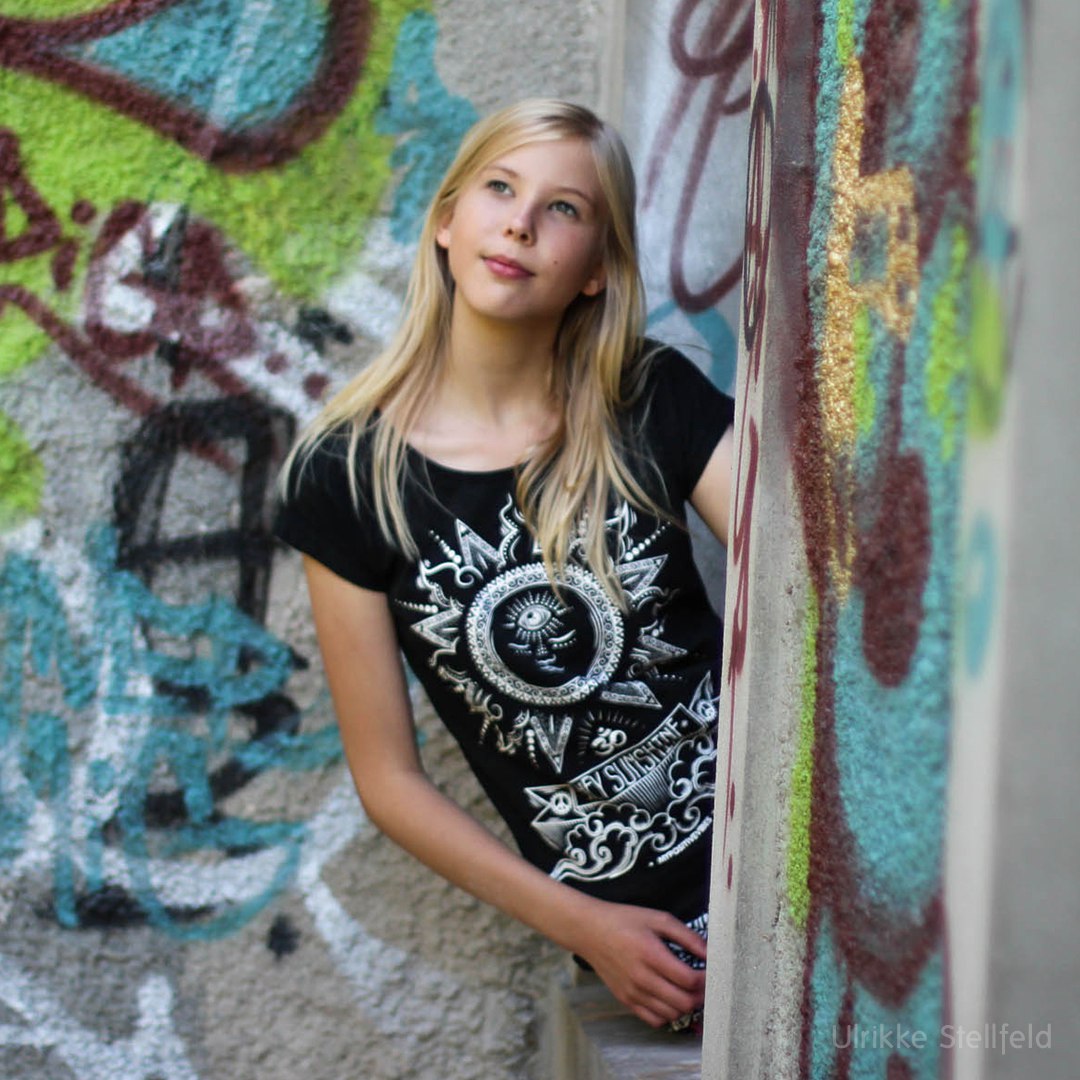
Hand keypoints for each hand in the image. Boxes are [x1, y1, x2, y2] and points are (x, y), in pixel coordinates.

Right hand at [573, 900, 706, 1028]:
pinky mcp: (626, 1000)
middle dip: (701, 994)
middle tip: (704, 981)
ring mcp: (633, 993)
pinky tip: (670, 997)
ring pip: (672, 1014)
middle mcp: (642, 978)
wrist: (589, 930)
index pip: (689, 980)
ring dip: (686, 1005)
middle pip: (684, 1002)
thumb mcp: (657, 918)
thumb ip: (686, 936)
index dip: (707, 978)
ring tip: (688, 989)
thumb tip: (710, 952)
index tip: (713, 970)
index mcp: (651, 954)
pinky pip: (655, 1020)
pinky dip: (668, 1013)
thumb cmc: (624, 920)